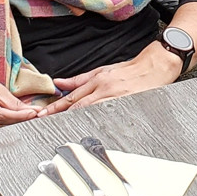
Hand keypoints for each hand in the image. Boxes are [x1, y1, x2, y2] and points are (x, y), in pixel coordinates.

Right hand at [0, 77, 38, 132]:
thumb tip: (32, 111)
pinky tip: (12, 125)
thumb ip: (13, 102)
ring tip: (24, 120)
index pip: (0, 115)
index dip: (18, 116)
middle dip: (18, 122)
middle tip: (32, 117)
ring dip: (13, 127)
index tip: (32, 114)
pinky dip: (4, 130)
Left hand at [39, 52, 179, 116]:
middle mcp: (104, 89)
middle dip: (59, 114)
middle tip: (44, 121)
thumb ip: (80, 79)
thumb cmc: (130, 70)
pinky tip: (87, 128)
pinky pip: (108, 115)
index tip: (42, 113)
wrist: (154, 67)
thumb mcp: (102, 70)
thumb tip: (59, 82)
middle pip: (77, 105)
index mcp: (97, 80)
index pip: (72, 96)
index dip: (56, 106)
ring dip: (74, 119)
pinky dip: (96, 121)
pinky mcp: (127, 104)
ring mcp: (116, 98)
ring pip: (90, 111)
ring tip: (59, 128)